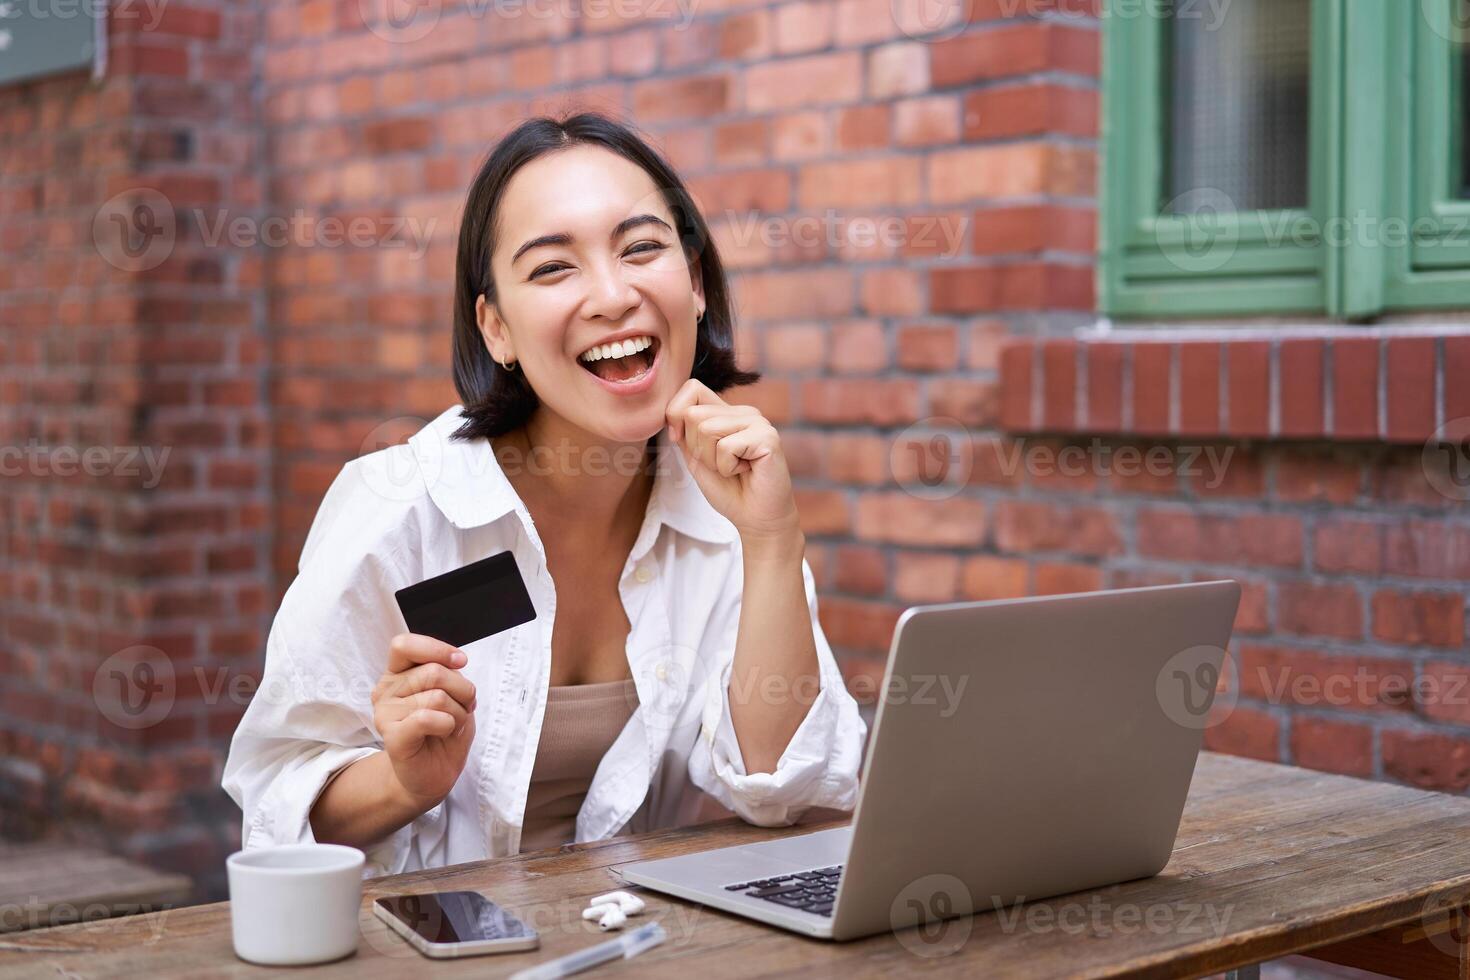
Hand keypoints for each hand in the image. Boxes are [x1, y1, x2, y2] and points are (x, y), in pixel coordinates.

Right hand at [371, 633, 476, 809]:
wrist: (434, 774)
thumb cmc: (444, 731)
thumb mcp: (453, 694)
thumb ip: (448, 673)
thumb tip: (456, 661)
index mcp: (397, 674)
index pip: (404, 645)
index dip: (436, 648)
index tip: (460, 661)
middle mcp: (386, 690)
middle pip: (434, 671)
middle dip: (463, 690)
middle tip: (463, 708)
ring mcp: (385, 713)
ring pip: (437, 696)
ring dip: (458, 712)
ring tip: (451, 725)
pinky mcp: (392, 736)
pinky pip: (428, 718)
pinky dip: (448, 724)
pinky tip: (444, 733)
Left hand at [664, 378, 800, 545]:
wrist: (756, 519)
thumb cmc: (729, 490)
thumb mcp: (696, 458)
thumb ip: (684, 432)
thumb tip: (672, 413)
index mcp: (727, 412)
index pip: (692, 388)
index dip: (677, 415)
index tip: (684, 443)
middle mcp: (744, 411)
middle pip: (693, 414)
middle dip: (697, 449)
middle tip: (721, 465)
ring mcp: (758, 422)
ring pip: (707, 429)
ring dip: (712, 460)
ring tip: (734, 469)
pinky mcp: (767, 437)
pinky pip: (726, 446)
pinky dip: (728, 467)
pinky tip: (746, 472)